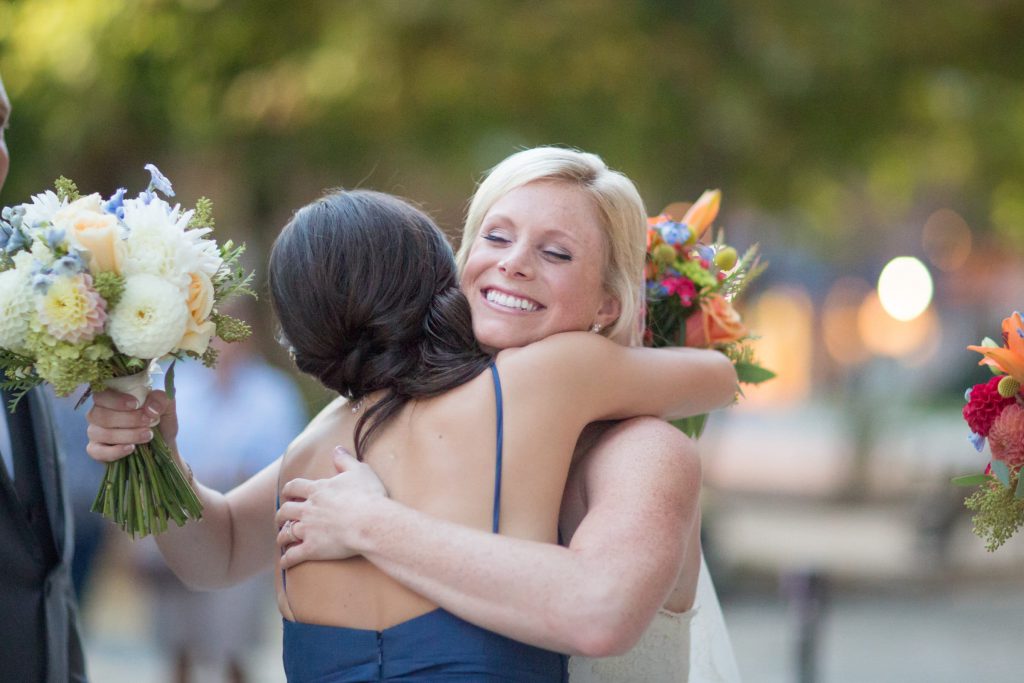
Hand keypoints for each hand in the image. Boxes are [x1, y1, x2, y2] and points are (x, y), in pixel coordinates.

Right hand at [86, 389, 178, 461]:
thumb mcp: (166, 407)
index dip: (116, 399)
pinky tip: (131, 448)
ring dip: (126, 434)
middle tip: (148, 421)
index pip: (101, 394)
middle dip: (127, 419)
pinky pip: (96, 451)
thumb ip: (160, 400)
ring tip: (148, 435)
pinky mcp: (96, 451)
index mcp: (111, 398)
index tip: (135, 404)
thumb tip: (150, 407)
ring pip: (100, 432)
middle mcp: (99, 414)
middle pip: (100, 414)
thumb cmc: (159, 421)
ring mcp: (95, 433)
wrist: (163, 446)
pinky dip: (114, 451)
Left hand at [276, 447, 388, 568]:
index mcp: (318, 490)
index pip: (295, 487)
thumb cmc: (368, 496)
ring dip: (282, 536)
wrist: (370, 522)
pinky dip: (286, 559)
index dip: (289, 490)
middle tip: (281, 517)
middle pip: (285, 510)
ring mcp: (308, 529)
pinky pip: (293, 555)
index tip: (288, 493)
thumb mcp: (359, 471)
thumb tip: (337, 448)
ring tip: (281, 539)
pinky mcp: (312, 548)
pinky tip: (284, 563)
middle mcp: (308, 509)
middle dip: (281, 514)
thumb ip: (345, 460)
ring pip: (286, 533)